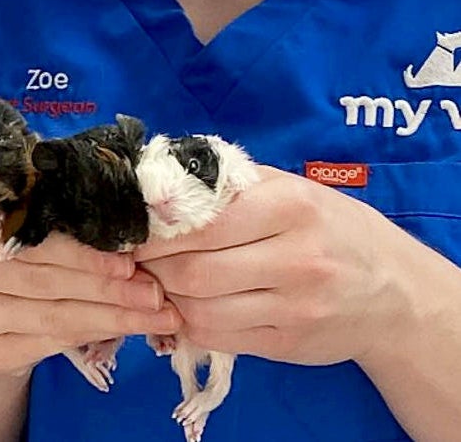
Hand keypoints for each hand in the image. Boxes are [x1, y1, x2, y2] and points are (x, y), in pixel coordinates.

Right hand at [0, 199, 179, 377]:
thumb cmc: (19, 245)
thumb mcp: (32, 217)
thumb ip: (62, 216)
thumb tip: (130, 232)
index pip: (29, 236)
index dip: (82, 251)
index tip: (131, 261)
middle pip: (43, 278)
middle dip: (107, 287)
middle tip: (155, 293)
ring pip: (51, 315)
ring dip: (111, 315)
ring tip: (155, 314)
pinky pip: (47, 343)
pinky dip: (91, 335)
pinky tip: (123, 328)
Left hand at [135, 166, 404, 365]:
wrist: (393, 291)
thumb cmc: (328, 226)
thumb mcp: (287, 187)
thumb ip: (226, 183)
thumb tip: (155, 181)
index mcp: (291, 207)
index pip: (201, 223)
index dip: (155, 230)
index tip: (130, 229)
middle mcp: (297, 259)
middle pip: (194, 270)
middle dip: (152, 266)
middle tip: (133, 258)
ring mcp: (295, 307)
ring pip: (200, 308)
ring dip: (165, 296)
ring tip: (154, 280)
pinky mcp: (288, 344)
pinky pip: (217, 337)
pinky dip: (187, 322)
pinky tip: (182, 305)